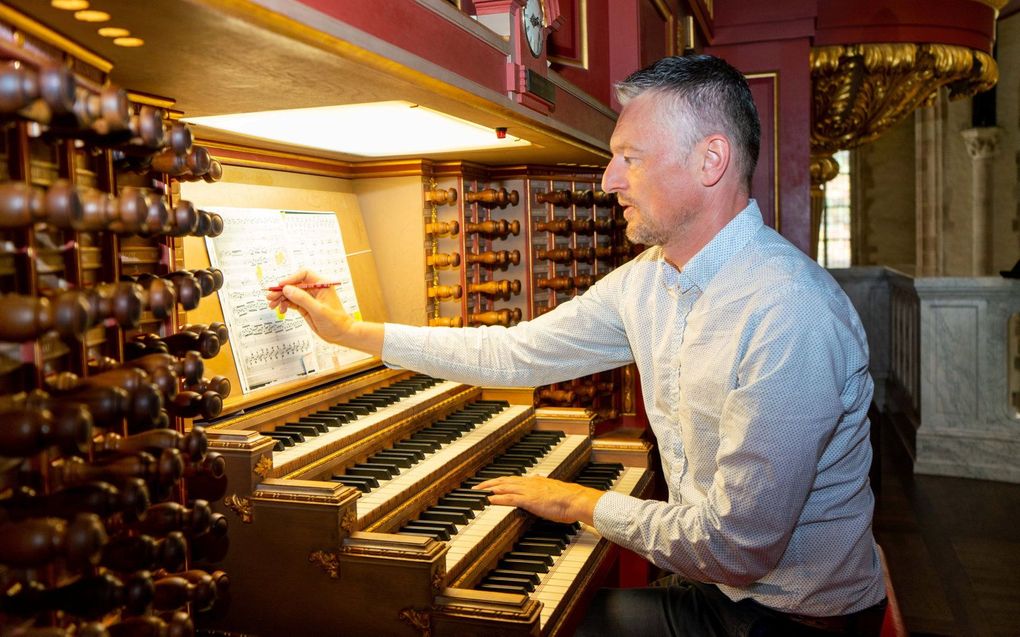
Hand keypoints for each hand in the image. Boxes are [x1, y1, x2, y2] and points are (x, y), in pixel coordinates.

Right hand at [265, 269, 352, 343]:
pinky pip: (292, 302)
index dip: (291, 278)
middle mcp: (314, 289)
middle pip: (294, 284)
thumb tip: (287, 289)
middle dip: (282, 290)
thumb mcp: (318, 310)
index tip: (281, 286)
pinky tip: (281, 310)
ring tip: (272, 305)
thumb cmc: (335, 321)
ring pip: (291, 293)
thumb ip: (302, 299)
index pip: (304, 274)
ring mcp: (309, 298)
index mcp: (322, 284)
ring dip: (281, 298)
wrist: (341, 334)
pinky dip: (285, 304)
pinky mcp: (305, 306)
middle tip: (271, 297)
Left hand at [474, 475, 603, 524]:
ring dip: (489, 488)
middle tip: (477, 486)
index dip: (500, 480)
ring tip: (478, 491)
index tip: (491, 483)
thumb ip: (544, 487)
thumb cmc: (569, 499)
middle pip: (504, 480)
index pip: (513, 479)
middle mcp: (530, 483)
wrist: (576, 500)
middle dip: (489, 483)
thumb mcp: (554, 490)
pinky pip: (509, 498)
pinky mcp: (529, 500)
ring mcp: (528, 491)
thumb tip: (540, 482)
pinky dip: (498, 498)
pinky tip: (489, 500)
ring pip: (504, 487)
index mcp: (535, 481)